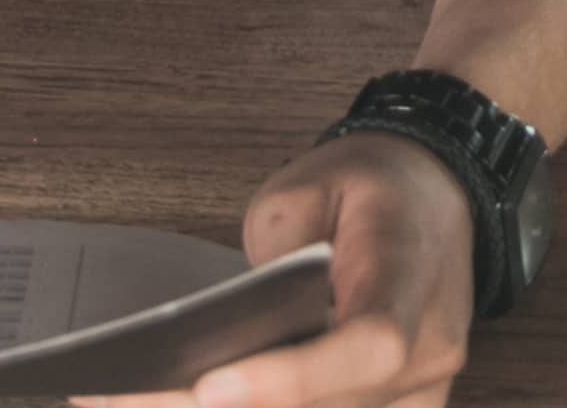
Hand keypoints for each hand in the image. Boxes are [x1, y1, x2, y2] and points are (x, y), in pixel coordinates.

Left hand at [86, 131, 473, 407]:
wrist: (442, 187)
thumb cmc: (375, 181)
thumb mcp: (309, 185)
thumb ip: (270, 259)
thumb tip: (224, 334)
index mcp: (411, 272)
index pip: (367, 343)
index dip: (292, 377)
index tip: (209, 388)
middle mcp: (431, 347)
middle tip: (124, 403)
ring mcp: (426, 388)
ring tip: (142, 405)